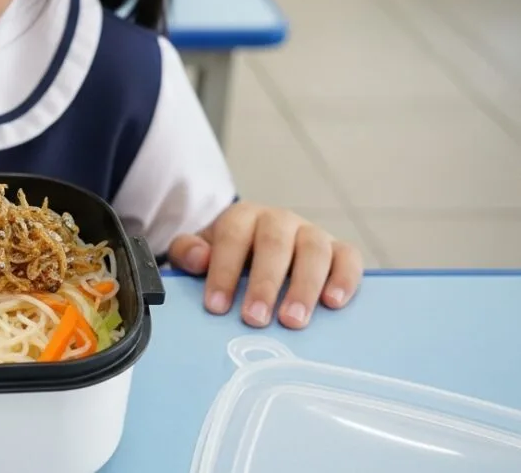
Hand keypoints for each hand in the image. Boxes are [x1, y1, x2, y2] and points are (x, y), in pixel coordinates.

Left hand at [168, 202, 362, 328]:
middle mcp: (279, 220)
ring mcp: (312, 232)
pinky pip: (348, 258)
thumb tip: (198, 258)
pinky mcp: (338, 249)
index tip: (216, 306)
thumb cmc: (229, 254)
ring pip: (313, 251)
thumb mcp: (200, 250)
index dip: (224, 271)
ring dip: (304, 287)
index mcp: (243, 217)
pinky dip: (344, 278)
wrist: (259, 247)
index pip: (232, 237)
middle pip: (275, 244)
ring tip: (292, 320)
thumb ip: (188, 251)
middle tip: (255, 319)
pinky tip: (334, 303)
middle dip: (264, 284)